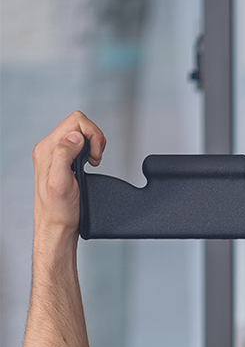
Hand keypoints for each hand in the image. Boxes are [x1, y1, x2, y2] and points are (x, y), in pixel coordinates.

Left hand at [32, 112, 105, 237]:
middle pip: (78, 124)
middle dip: (95, 138)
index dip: (93, 135)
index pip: (75, 122)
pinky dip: (90, 151)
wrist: (57, 225)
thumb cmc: (59, 209)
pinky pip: (80, 144)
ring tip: (93, 162)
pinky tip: (89, 164)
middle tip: (95, 159)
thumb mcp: (61, 183)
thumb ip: (64, 156)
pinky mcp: (63, 160)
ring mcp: (56, 153)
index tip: (94, 156)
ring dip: (93, 144)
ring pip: (81, 132)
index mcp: (47, 149)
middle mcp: (49, 148)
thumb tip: (75, 138)